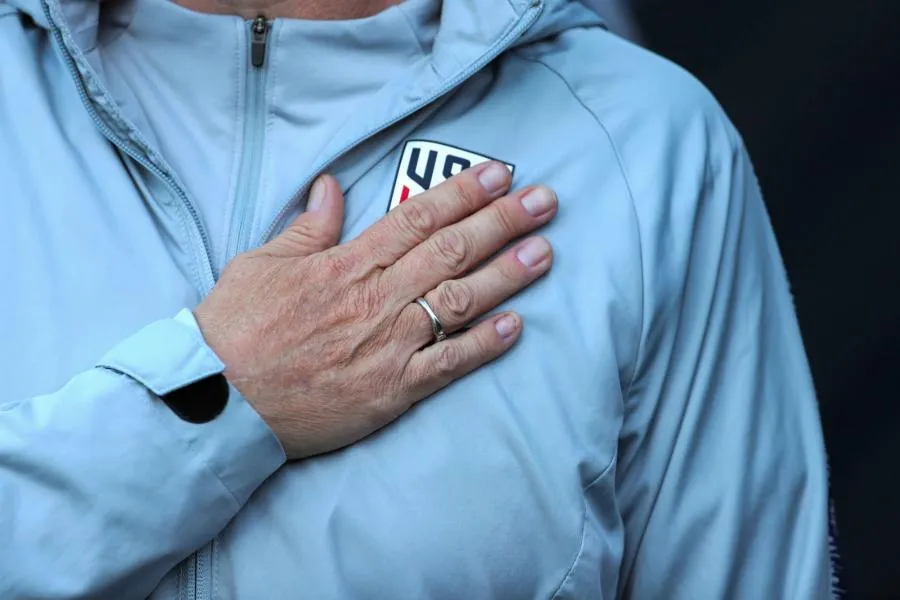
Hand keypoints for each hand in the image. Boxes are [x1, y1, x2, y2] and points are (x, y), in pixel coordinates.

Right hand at [194, 162, 556, 459]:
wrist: (217, 400)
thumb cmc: (236, 328)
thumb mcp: (262, 262)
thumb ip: (307, 227)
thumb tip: (332, 186)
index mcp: (346, 263)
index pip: (417, 217)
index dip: (464, 192)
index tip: (500, 174)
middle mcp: (376, 298)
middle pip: (451, 251)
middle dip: (503, 221)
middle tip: (546, 202)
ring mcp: (388, 345)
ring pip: (459, 301)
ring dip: (506, 275)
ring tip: (544, 252)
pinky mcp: (391, 389)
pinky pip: (447, 364)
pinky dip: (484, 345)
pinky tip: (516, 326)